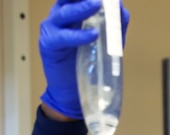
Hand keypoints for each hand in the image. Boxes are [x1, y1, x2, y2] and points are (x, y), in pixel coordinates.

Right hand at [39, 0, 129, 119]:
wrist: (72, 91)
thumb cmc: (88, 63)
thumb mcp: (108, 41)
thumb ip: (115, 24)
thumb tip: (121, 7)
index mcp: (73, 10)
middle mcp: (60, 15)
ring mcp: (52, 28)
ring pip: (64, 12)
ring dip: (82, 8)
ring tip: (97, 5)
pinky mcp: (48, 44)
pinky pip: (63, 36)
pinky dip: (78, 35)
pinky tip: (93, 35)